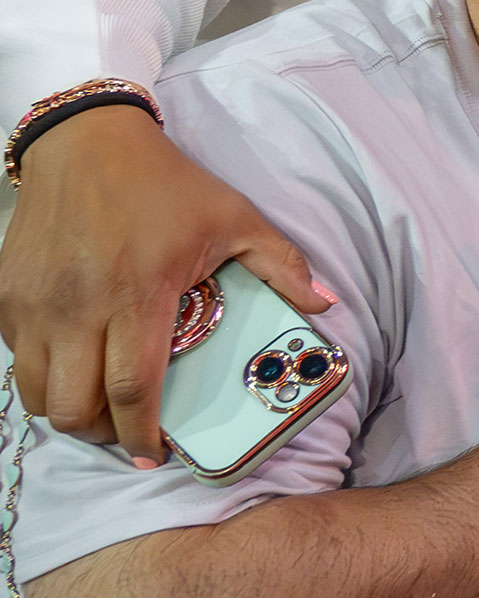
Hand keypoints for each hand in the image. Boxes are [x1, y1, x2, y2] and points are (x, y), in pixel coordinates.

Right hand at [1, 106, 329, 462]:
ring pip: (36, 394)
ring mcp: (34, 305)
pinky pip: (16, 360)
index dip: (143, 434)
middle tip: (128, 430)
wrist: (87, 142)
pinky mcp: (6, 296)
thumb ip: (282, 266)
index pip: (132, 389)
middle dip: (102, 434)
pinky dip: (43, 376)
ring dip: (68, 410)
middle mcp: (77, 307)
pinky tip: (74, 363)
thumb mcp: (236, 217)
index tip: (155, 456)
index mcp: (136, 294)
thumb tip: (327, 306)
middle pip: (75, 407)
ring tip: (99, 403)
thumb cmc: (166, 183)